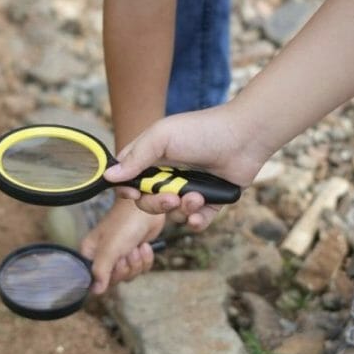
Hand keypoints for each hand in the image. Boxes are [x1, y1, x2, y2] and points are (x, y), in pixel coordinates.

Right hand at [79, 197, 164, 293]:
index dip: (106, 277)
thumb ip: (101, 271)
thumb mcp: (110, 248)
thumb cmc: (125, 223)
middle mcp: (103, 256)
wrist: (148, 206)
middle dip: (125, 267)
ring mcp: (120, 255)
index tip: (113, 265)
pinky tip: (144, 245)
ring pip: (129, 275)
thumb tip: (95, 292)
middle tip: (126, 251)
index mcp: (90, 253)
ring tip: (136, 246)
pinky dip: (146, 258)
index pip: (93, 280)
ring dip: (137, 262)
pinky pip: (142, 269)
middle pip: (114, 280)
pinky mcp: (136, 253)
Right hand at [103, 103, 259, 231]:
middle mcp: (170, 174)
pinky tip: (200, 214)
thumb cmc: (201, 131)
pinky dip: (196, 221)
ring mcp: (190, 188)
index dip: (129, 190)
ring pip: (172, 215)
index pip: (130, 180)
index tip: (134, 193)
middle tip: (171, 198)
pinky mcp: (210, 201)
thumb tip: (109, 177)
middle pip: (148, 202)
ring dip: (181, 211)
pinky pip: (196, 221)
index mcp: (154, 157)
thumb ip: (135, 158)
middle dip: (156, 204)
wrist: (243, 138)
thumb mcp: (161, 137)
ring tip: (196, 198)